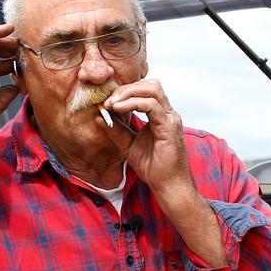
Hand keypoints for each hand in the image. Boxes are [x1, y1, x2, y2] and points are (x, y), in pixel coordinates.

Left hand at [101, 79, 227, 266]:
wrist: (167, 185)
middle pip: (150, 84)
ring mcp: (170, 118)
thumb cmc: (153, 168)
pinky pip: (151, 105)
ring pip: (152, 89)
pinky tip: (119, 109)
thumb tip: (99, 116)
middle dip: (126, 88)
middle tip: (108, 100)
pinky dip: (133, 103)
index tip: (107, 102)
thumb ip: (116, 130)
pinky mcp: (169, 127)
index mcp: (160, 115)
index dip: (126, 91)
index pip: (146, 90)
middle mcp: (168, 113)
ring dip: (128, 93)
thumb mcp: (128, 145)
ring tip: (112, 104)